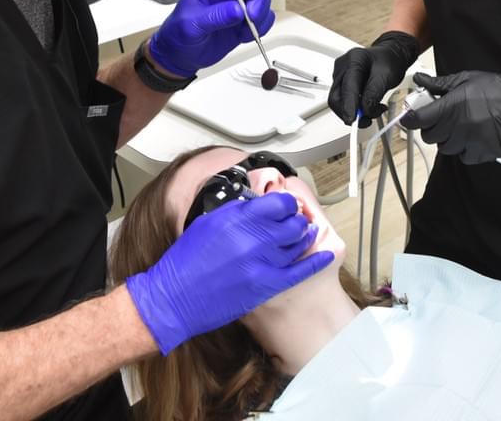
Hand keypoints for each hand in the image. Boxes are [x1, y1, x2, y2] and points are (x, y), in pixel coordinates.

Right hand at [124, 193, 333, 354]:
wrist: (174, 298)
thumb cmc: (185, 261)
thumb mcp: (208, 223)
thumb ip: (236, 211)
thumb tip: (257, 204)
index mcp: (237, 218)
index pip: (279, 202)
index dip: (286, 202)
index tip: (286, 205)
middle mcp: (253, 238)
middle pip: (292, 222)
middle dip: (296, 219)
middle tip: (294, 221)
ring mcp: (261, 263)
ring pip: (297, 243)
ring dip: (303, 237)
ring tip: (304, 234)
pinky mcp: (265, 285)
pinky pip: (299, 270)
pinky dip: (315, 260)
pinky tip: (326, 253)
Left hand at [148, 0, 274, 77]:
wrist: (182, 55)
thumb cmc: (179, 34)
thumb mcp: (190, 25)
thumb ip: (214, 17)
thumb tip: (237, 10)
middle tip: (252, 15)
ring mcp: (238, 4)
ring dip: (262, 13)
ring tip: (247, 29)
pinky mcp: (246, 21)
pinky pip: (264, 17)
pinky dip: (262, 26)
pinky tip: (246, 35)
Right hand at [328, 31, 419, 127]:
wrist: (389, 57)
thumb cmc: (389, 61)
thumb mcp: (388, 75)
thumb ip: (375, 92)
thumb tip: (365, 110)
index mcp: (354, 60)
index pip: (347, 86)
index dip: (348, 105)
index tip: (352, 120)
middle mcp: (342, 67)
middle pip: (336, 97)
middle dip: (350, 113)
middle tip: (367, 120)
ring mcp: (340, 76)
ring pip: (339, 102)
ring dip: (355, 112)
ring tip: (375, 109)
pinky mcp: (341, 84)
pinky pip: (343, 101)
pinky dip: (356, 108)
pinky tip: (369, 105)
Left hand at [401, 71, 500, 164]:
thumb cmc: (500, 90)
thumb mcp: (468, 79)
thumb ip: (441, 84)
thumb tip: (422, 81)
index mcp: (453, 106)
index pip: (420, 119)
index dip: (411, 118)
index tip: (410, 117)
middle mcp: (459, 127)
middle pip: (430, 136)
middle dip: (432, 127)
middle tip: (440, 119)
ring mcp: (470, 142)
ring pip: (445, 148)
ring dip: (447, 139)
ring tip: (459, 127)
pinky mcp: (482, 154)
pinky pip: (462, 157)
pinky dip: (463, 150)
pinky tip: (471, 138)